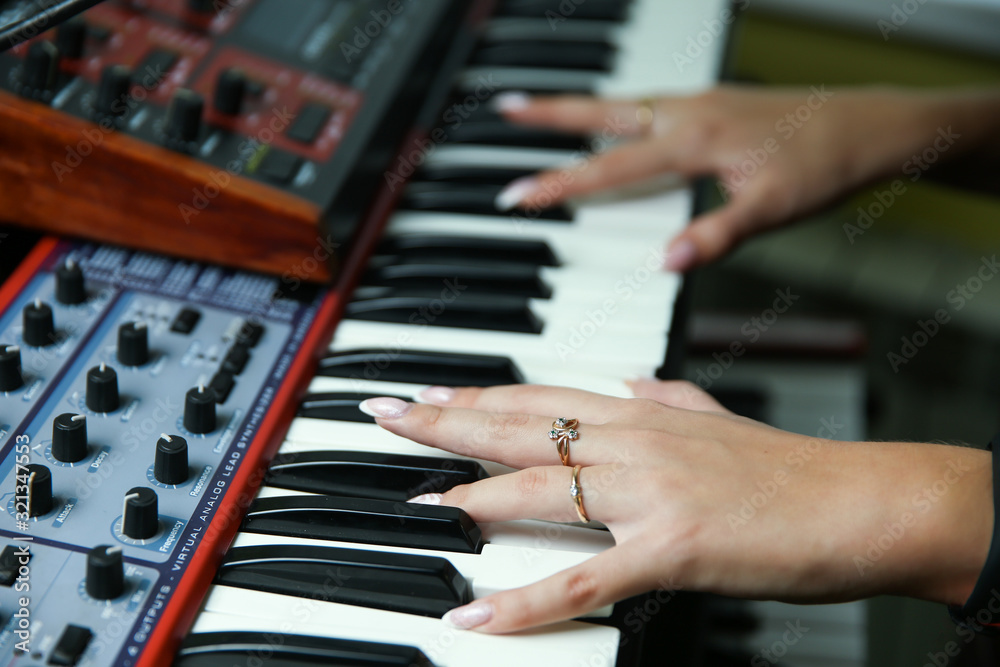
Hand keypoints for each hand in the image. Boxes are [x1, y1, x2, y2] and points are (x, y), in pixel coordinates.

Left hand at [359, 380, 990, 632]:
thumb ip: (668, 396)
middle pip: (520, 424)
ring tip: (413, 503)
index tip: (426, 392)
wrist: (858, 501)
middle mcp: (634, 439)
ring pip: (540, 486)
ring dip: (469, 495)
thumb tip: (632, 382)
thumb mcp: (717, 418)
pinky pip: (582, 578)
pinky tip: (475, 613)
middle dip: (444, 419)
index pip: (538, 394)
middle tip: (384, 414)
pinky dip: (524, 600)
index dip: (475, 393)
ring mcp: (649, 491)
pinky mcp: (670, 546)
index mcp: (641, 412)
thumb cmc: (788, 469)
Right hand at [492, 86, 980, 271]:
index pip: (610, 167)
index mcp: (693, 140)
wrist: (870, 127)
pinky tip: (614, 118)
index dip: (560, 183)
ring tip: (536, 108)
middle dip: (548, 114)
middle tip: (502, 110)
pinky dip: (615, 109)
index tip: (516, 193)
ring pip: (622, 103)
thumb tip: (664, 262)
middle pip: (602, 112)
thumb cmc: (825, 165)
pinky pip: (647, 104)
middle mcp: (687, 113)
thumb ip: (715, 235)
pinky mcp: (712, 105)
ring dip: (577, 106)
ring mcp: (698, 104)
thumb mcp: (772, 210)